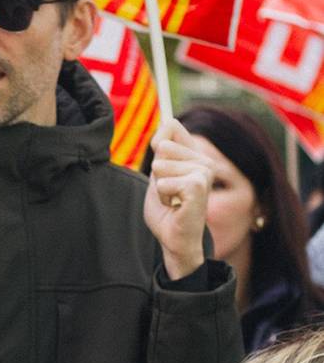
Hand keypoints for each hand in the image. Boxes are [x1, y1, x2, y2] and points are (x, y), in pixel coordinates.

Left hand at [144, 118, 210, 279]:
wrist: (174, 239)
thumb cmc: (167, 211)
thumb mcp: (158, 175)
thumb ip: (160, 151)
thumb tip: (167, 124)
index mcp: (196, 155)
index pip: (172, 126)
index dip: (157, 143)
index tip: (160, 167)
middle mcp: (205, 161)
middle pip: (162, 147)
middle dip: (156, 173)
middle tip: (169, 192)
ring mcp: (205, 172)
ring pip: (162, 165)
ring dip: (160, 187)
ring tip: (172, 200)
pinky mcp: (198, 186)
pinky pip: (165, 182)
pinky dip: (163, 196)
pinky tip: (175, 206)